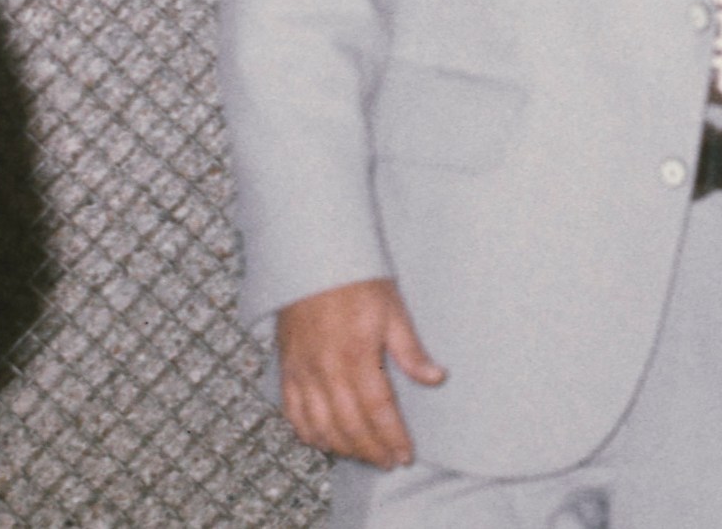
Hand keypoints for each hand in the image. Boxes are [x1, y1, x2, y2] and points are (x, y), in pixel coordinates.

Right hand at [274, 277, 445, 467]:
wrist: (312, 259)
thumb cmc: (357, 280)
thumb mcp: (393, 310)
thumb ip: (411, 351)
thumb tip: (435, 378)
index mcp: (356, 356)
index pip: (377, 410)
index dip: (391, 437)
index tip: (405, 455)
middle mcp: (325, 370)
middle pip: (349, 425)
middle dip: (371, 449)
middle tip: (389, 462)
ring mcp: (302, 372)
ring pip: (320, 425)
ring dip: (343, 447)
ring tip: (364, 457)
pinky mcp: (286, 369)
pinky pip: (293, 412)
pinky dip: (308, 433)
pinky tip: (323, 442)